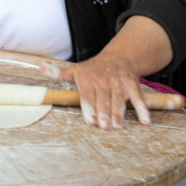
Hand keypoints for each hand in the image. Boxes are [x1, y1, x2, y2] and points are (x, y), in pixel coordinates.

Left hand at [42, 15, 172, 128]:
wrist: (118, 57)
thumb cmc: (93, 69)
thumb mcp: (75, 69)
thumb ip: (58, 73)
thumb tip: (40, 69)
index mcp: (88, 79)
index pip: (88, 97)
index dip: (90, 110)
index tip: (91, 122)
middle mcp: (104, 80)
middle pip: (103, 101)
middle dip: (104, 115)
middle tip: (105, 128)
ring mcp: (119, 83)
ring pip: (119, 101)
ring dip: (119, 114)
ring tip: (118, 127)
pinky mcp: (132, 85)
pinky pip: (138, 98)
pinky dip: (142, 109)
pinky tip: (145, 121)